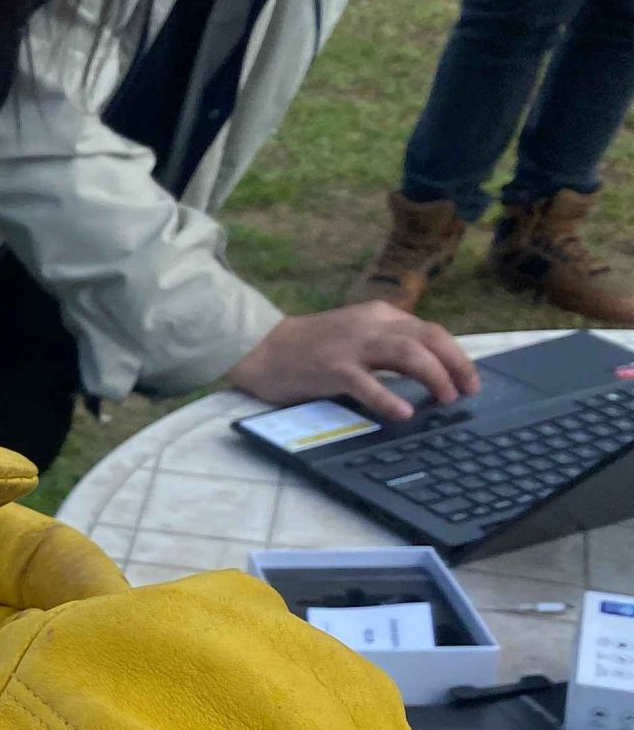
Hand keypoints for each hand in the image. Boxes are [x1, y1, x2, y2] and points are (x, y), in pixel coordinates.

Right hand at [228, 302, 479, 418]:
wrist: (261, 348)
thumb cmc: (309, 347)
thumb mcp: (355, 334)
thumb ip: (386, 344)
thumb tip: (425, 369)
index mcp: (380, 315)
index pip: (431, 331)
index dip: (456, 355)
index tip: (468, 379)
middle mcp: (372, 325)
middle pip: (429, 339)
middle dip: (456, 365)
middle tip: (467, 391)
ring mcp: (353, 346)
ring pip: (409, 355)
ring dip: (435, 378)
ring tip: (446, 400)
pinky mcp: (333, 369)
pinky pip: (368, 384)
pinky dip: (389, 399)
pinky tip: (403, 414)